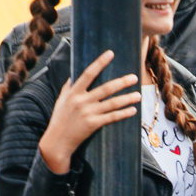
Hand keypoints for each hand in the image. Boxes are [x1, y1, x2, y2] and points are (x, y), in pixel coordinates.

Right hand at [39, 50, 139, 175]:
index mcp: (74, 92)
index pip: (88, 73)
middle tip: (134, 77)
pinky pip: (112, 117)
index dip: (100, 63)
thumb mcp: (61, 100)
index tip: (110, 53)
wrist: (57, 142)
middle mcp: (81, 101)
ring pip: (112, 103)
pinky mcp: (93, 125)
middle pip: (106, 88)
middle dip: (122, 82)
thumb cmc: (59, 119)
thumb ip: (68, 87)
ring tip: (139, 95)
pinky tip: (133, 110)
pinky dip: (123, 113)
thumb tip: (74, 75)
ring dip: (127, 98)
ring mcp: (88, 113)